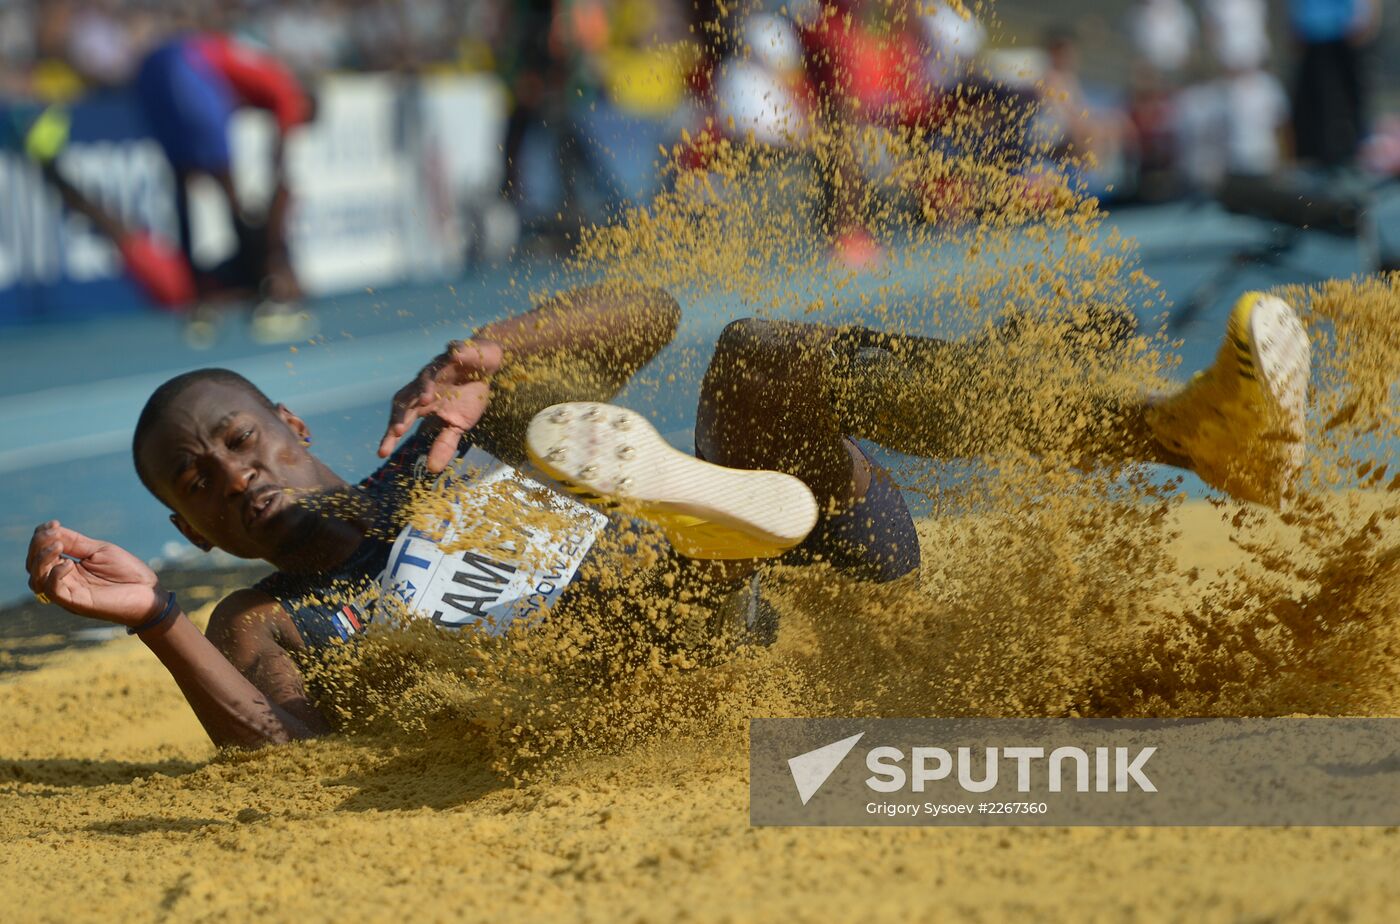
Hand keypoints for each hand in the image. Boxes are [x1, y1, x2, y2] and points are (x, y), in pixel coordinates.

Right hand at [26, 521, 162, 626]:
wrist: (150, 594)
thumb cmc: (128, 573)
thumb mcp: (100, 551)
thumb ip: (75, 543)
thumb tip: (52, 529)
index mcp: (67, 567)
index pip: (41, 552)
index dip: (41, 536)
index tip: (53, 523)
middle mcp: (63, 580)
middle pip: (34, 564)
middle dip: (38, 545)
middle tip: (53, 532)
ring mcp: (68, 592)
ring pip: (37, 578)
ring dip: (42, 559)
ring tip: (58, 546)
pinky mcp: (75, 603)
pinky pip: (52, 591)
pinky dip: (54, 575)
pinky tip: (68, 563)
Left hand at [378, 338, 503, 471]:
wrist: (484, 366)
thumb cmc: (467, 396)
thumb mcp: (458, 425)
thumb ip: (444, 444)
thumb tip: (432, 469)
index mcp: (422, 405)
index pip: (401, 422)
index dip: (391, 436)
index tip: (382, 454)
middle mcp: (422, 387)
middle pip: (406, 401)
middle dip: (402, 415)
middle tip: (399, 431)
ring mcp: (436, 370)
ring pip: (423, 379)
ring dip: (423, 388)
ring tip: (426, 401)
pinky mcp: (453, 354)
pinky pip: (451, 354)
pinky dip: (454, 355)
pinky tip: (454, 356)